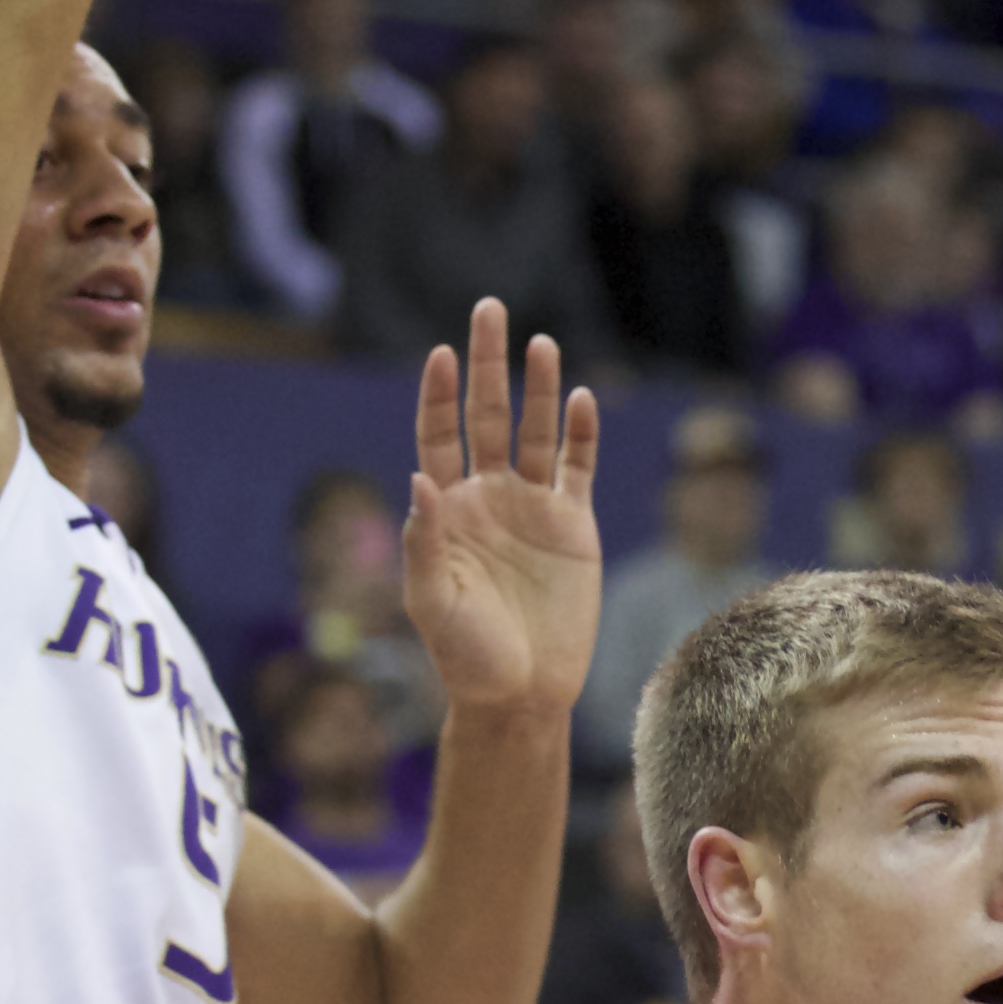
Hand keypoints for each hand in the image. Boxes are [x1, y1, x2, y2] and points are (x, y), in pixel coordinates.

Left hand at [401, 301, 600, 717]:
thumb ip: (424, 542)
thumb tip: (420, 480)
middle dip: (488, 364)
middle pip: (487, 415)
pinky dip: (582, 435)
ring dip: (539, 387)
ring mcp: (533, 507)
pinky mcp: (574, 525)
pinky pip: (578, 467)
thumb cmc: (464, 655)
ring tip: (541, 343)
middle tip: (489, 308)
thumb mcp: (430, 602)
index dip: (440, 395)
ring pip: (536, 430)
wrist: (520, 695)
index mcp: (447, 510)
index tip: (443, 352)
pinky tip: (582, 400)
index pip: (440, 436)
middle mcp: (489, 497)